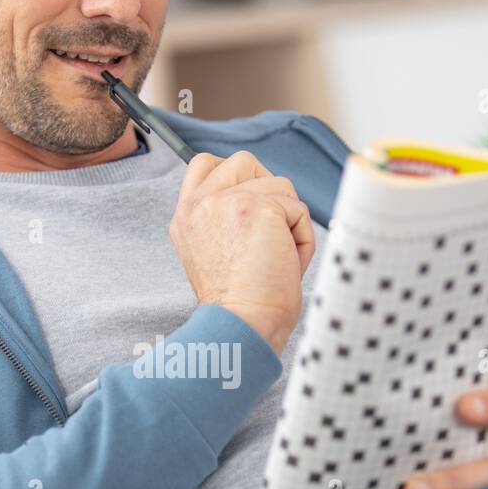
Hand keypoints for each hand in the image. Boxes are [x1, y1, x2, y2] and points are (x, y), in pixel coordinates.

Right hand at [169, 150, 314, 356]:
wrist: (241, 326)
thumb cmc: (238, 304)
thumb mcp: (212, 253)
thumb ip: (222, 218)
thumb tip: (262, 197)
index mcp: (185, 217)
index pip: (204, 164)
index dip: (236, 176)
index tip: (251, 207)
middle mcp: (199, 204)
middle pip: (244, 162)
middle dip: (269, 191)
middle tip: (269, 233)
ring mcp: (226, 201)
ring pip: (279, 183)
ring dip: (289, 219)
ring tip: (277, 256)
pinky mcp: (258, 207)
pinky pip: (298, 209)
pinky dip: (302, 238)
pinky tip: (287, 264)